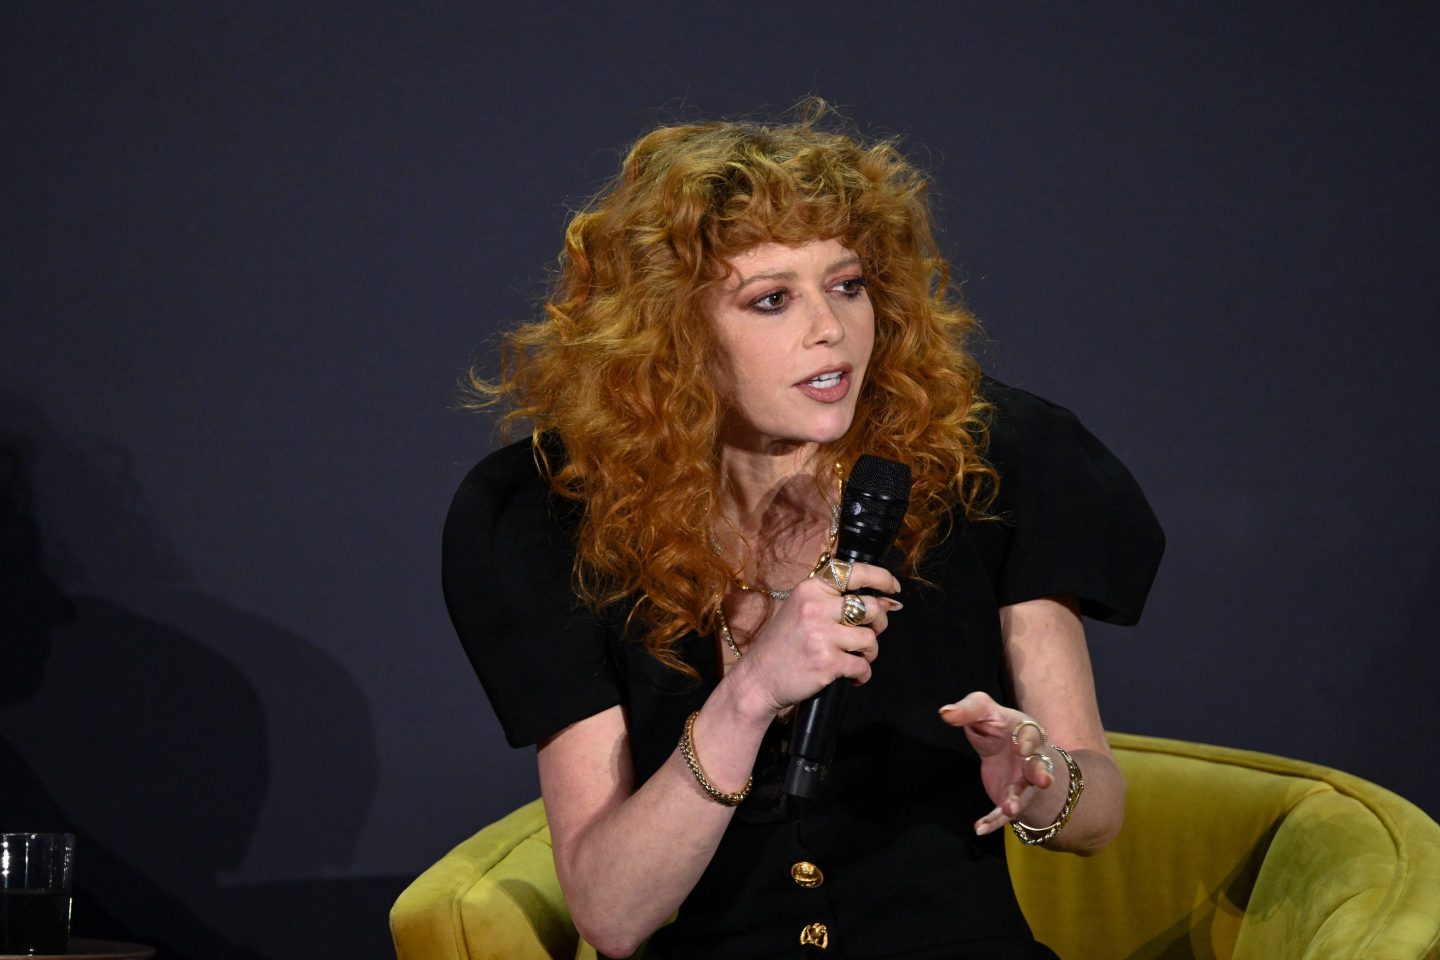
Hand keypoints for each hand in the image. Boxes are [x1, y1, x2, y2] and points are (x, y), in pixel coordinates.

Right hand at [727, 562, 901, 717]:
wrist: (758, 678)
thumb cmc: (783, 644)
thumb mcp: (803, 610)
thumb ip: (837, 602)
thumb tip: (886, 603)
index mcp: (810, 589)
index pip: (855, 572)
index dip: (881, 578)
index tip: (893, 588)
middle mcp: (816, 607)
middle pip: (871, 607)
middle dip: (880, 623)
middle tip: (871, 633)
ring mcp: (821, 635)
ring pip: (870, 638)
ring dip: (870, 652)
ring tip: (856, 657)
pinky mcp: (827, 662)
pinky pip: (863, 667)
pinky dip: (862, 674)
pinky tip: (852, 676)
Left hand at [938, 691, 1058, 835]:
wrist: (1011, 749)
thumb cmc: (1000, 727)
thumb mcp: (984, 711)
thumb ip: (968, 710)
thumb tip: (944, 712)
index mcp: (1026, 733)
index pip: (1031, 736)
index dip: (1028, 741)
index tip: (1022, 747)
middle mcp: (1030, 759)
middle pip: (1039, 767)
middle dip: (1041, 773)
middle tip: (1044, 780)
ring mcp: (1022, 782)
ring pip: (1023, 794)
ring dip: (1017, 801)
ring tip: (1010, 809)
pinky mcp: (1009, 798)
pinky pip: (1002, 813)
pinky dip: (992, 821)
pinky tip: (979, 828)